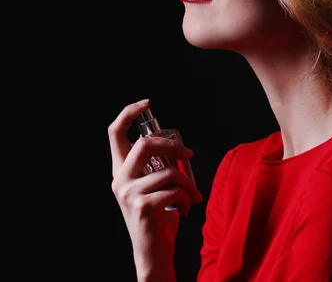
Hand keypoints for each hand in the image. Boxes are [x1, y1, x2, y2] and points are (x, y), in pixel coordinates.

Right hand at [108, 99, 202, 279]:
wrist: (153, 253)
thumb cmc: (159, 218)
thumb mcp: (155, 187)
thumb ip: (158, 167)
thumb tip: (178, 148)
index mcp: (121, 171)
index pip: (114, 134)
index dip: (128, 113)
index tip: (147, 103)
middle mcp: (119, 180)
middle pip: (145, 144)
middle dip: (173, 146)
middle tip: (189, 155)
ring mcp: (128, 194)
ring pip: (168, 171)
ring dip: (188, 183)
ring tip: (192, 196)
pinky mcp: (142, 207)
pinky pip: (175, 190)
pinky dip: (188, 198)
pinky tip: (186, 209)